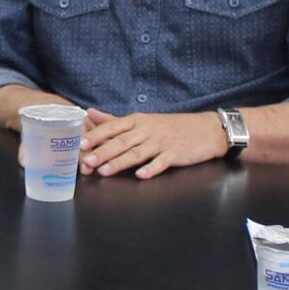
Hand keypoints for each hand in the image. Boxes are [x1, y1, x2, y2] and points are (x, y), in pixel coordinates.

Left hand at [80, 109, 227, 178]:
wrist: (206, 129)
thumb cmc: (172, 127)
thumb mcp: (143, 120)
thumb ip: (115, 120)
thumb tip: (90, 113)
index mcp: (138, 121)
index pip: (113, 127)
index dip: (97, 136)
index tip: (81, 144)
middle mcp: (148, 130)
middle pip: (122, 141)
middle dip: (103, 152)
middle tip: (86, 162)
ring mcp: (162, 142)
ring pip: (137, 153)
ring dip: (120, 162)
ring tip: (105, 171)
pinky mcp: (175, 154)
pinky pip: (161, 162)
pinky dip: (151, 169)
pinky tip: (140, 176)